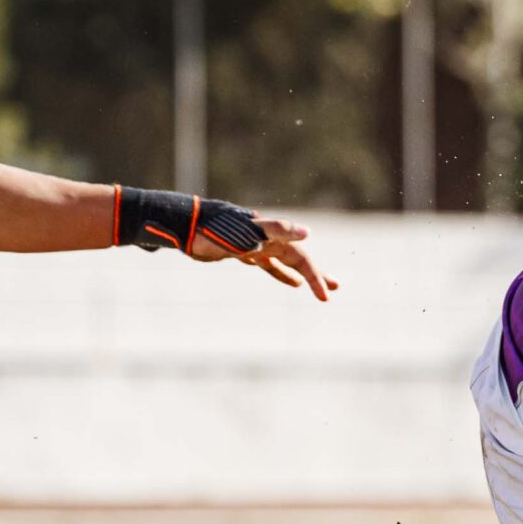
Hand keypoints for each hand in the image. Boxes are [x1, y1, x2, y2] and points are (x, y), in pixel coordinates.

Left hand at [189, 214, 336, 301]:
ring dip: (303, 275)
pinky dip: (282, 274)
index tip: (325, 296)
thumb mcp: (248, 232)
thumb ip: (277, 230)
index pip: (301, 259)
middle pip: (299, 260)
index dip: (315, 277)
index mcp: (273, 238)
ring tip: (319, 289)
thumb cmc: (215, 230)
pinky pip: (270, 266)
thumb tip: (307, 232)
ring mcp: (257, 247)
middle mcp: (269, 241)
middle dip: (317, 275)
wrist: (186, 227)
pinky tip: (291, 283)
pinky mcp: (245, 253)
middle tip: (335, 289)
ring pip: (287, 263)